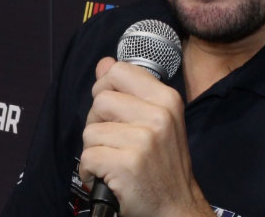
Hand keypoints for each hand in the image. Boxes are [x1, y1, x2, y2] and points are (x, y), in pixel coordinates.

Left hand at [78, 57, 212, 216]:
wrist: (176, 207)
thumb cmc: (163, 165)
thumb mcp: (157, 120)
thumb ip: (130, 90)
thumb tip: (104, 63)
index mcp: (167, 99)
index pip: (119, 71)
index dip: (105, 87)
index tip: (111, 108)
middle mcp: (158, 115)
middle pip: (100, 99)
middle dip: (97, 122)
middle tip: (113, 141)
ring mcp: (143, 140)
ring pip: (91, 130)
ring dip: (94, 150)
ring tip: (113, 161)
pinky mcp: (127, 164)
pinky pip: (87, 156)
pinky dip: (90, 171)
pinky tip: (106, 177)